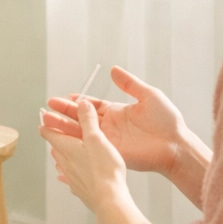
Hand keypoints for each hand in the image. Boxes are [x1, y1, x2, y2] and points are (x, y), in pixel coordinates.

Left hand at [40, 99, 128, 212]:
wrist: (109, 200)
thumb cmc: (103, 170)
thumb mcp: (96, 138)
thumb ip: (88, 121)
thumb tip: (81, 104)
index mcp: (66, 148)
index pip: (49, 133)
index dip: (47, 123)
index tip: (44, 117)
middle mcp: (65, 163)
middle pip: (56, 148)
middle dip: (56, 138)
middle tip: (57, 132)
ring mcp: (72, 178)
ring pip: (62, 163)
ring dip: (63, 156)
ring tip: (63, 152)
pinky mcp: (81, 189)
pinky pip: (70, 178)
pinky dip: (69, 173)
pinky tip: (68, 177)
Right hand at [44, 66, 186, 176]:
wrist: (175, 144)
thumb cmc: (167, 120)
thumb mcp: (148, 95)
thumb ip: (129, 84)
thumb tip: (113, 70)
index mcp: (117, 112)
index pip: (91, 106)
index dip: (77, 103)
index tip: (64, 98)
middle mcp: (109, 126)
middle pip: (81, 118)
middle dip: (64, 113)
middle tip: (47, 108)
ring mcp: (109, 140)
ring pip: (81, 132)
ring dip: (64, 127)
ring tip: (47, 122)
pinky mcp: (110, 153)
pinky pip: (89, 147)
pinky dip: (74, 143)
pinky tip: (61, 140)